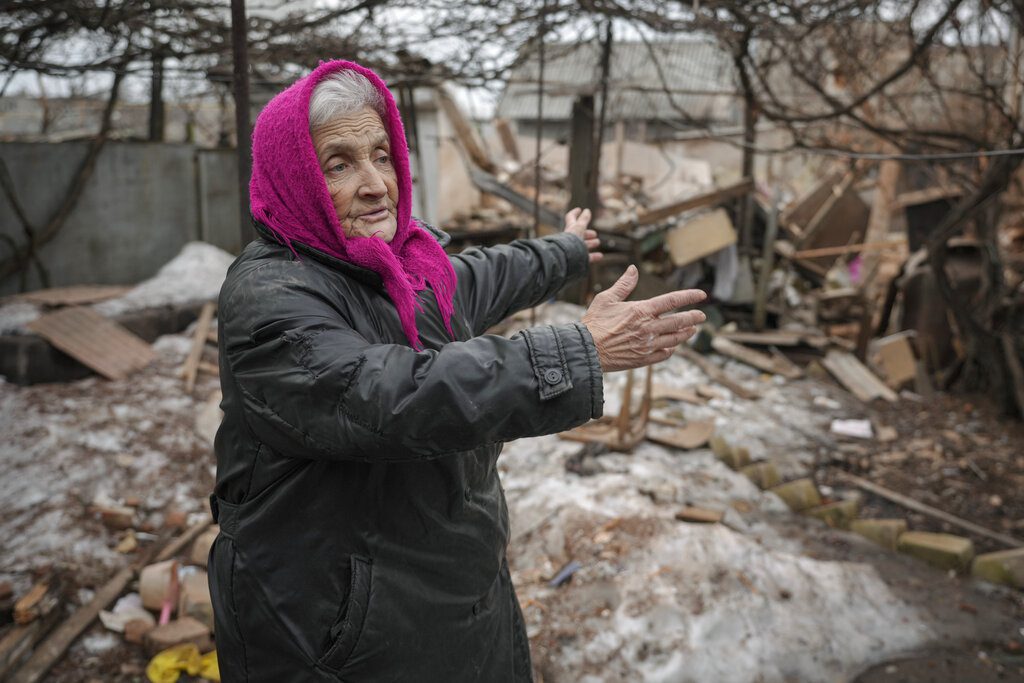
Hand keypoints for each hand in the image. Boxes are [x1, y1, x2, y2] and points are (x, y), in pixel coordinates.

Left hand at [563, 207, 601, 263]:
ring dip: (590, 243)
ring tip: (597, 242)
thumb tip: (587, 210)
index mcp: (570, 229)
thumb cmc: (570, 241)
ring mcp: (573, 249)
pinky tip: (600, 256)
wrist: (564, 258)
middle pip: (578, 234)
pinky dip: (593, 256)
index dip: (575, 213)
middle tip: (594, 234)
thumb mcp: (579, 228)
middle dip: (587, 233)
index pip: (571, 218)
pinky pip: (585, 257)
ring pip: (582, 245)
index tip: (579, 209)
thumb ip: (583, 219)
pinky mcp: (576, 259)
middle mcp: (570, 239)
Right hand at [582, 265, 706, 371]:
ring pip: (675, 339)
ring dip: (686, 333)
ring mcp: (647, 345)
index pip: (672, 300)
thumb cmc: (594, 322)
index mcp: (641, 310)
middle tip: (702, 315)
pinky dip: (671, 349)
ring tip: (692, 330)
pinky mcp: (643, 359)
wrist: (586, 350)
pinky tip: (673, 346)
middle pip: (679, 321)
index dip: (689, 296)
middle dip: (694, 317)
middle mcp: (648, 327)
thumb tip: (633, 269)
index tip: (702, 295)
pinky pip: (664, 354)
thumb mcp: (606, 298)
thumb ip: (624, 284)